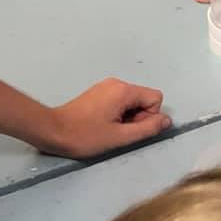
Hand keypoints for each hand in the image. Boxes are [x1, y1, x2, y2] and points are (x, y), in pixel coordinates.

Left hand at [46, 79, 170, 157]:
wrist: (54, 130)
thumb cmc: (86, 135)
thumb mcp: (120, 137)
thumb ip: (147, 128)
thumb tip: (167, 120)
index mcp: (124, 90)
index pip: (155, 97)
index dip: (149, 116)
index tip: (131, 129)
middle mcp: (117, 82)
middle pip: (143, 98)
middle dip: (138, 117)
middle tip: (118, 132)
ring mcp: (106, 86)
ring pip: (131, 100)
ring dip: (127, 117)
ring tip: (108, 129)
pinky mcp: (98, 92)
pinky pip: (119, 100)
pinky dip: (117, 113)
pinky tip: (102, 124)